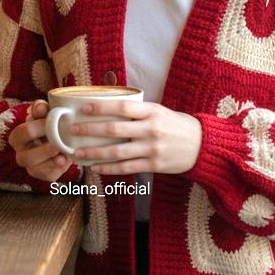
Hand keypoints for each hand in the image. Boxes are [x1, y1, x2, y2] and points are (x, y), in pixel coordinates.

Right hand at [8, 99, 73, 182]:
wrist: (58, 138)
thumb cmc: (47, 124)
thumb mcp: (43, 113)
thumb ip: (41, 108)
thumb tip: (41, 107)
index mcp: (17, 137)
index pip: (25, 132)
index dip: (40, 127)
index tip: (54, 122)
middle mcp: (20, 154)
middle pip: (29, 156)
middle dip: (45, 150)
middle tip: (58, 143)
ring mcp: (31, 167)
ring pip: (37, 168)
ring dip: (52, 161)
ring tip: (64, 154)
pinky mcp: (43, 175)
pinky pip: (49, 175)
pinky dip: (58, 168)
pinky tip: (66, 160)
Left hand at [68, 100, 202, 175]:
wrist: (201, 145)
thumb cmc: (175, 125)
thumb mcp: (159, 111)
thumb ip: (136, 110)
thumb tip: (107, 107)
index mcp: (151, 111)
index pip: (121, 107)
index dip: (100, 108)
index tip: (83, 109)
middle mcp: (151, 129)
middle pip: (114, 130)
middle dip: (90, 130)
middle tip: (72, 130)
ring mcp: (152, 149)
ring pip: (117, 152)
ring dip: (94, 153)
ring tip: (78, 153)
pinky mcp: (154, 165)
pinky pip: (126, 168)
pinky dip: (109, 168)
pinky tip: (96, 167)